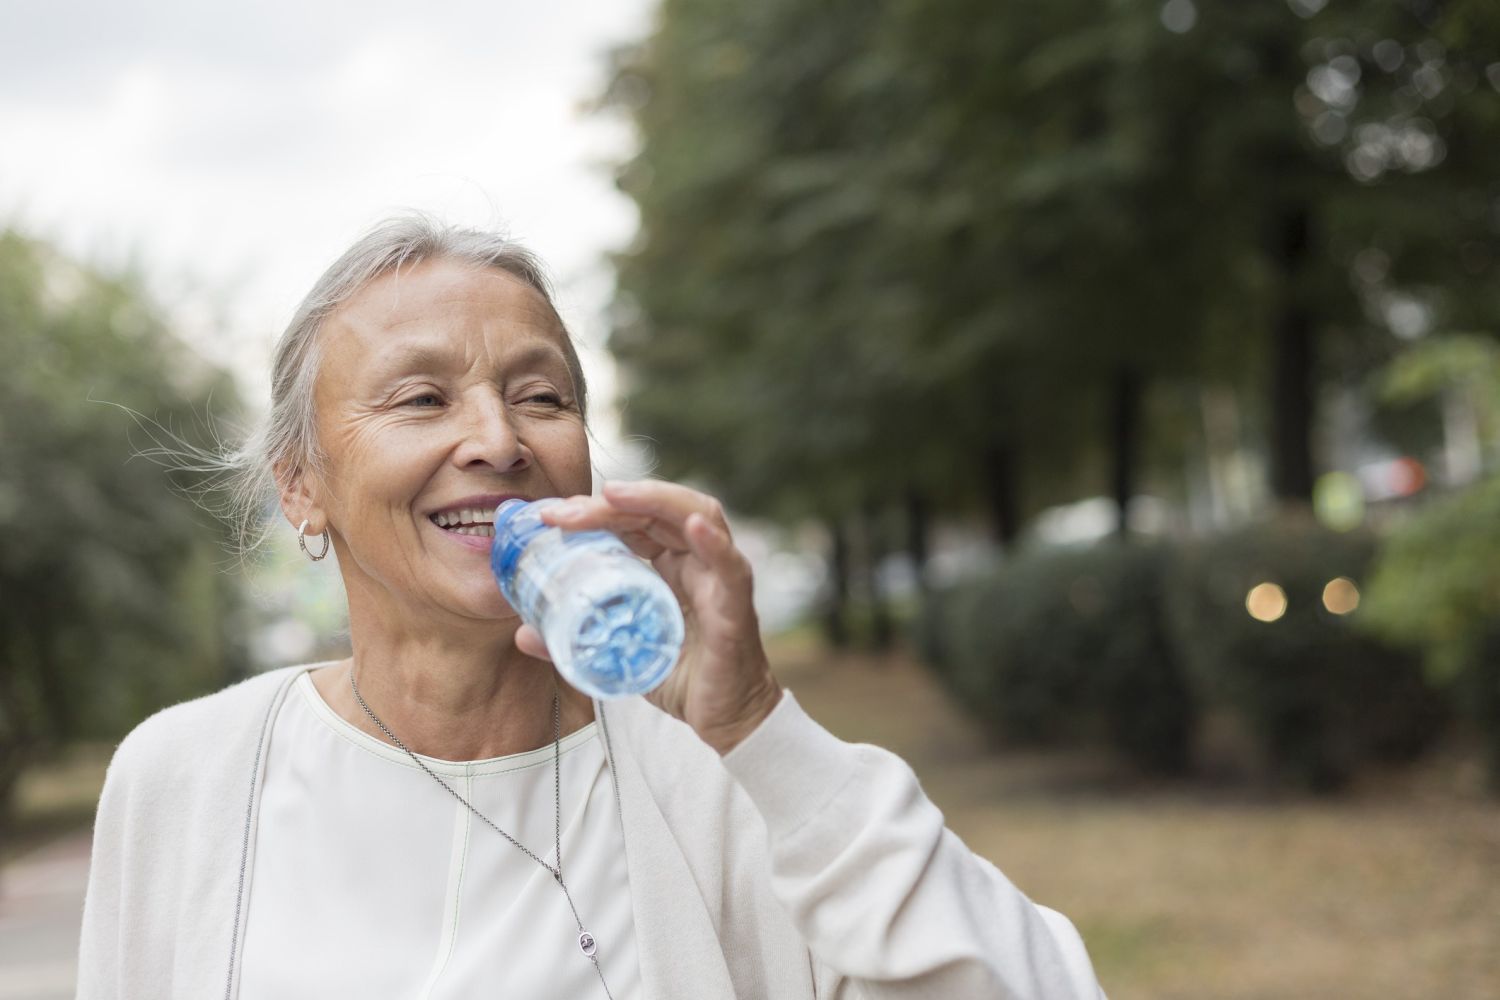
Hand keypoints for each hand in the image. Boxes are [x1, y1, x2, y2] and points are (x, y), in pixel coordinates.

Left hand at [513, 479, 782, 754]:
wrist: (725, 720)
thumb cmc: (683, 679)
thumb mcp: (620, 654)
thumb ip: (576, 641)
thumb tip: (525, 633)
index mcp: (672, 564)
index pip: (636, 519)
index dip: (596, 509)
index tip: (551, 515)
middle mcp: (699, 560)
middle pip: (661, 509)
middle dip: (612, 502)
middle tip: (564, 511)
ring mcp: (721, 578)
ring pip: (699, 516)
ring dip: (655, 500)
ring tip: (614, 496)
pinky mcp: (735, 608)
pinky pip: (730, 568)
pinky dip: (714, 543)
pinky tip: (694, 525)